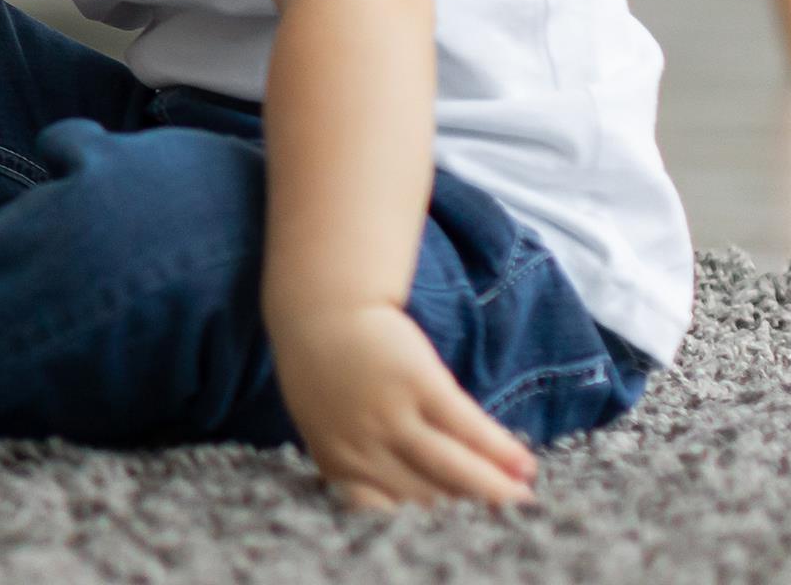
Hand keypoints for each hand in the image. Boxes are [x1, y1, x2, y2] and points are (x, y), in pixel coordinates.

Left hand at [270, 302, 538, 509]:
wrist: (321, 303)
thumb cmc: (326, 367)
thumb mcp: (326, 424)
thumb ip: (356, 464)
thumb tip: (405, 510)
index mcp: (338, 463)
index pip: (388, 513)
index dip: (427, 531)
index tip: (459, 540)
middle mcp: (364, 446)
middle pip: (428, 497)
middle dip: (468, 516)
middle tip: (506, 526)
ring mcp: (391, 414)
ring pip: (453, 468)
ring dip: (495, 491)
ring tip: (523, 502)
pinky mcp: (417, 381)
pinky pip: (467, 426)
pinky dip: (499, 449)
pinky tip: (523, 463)